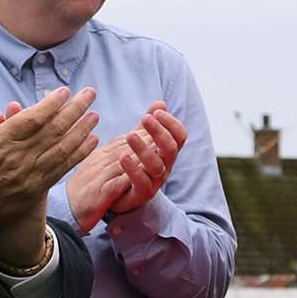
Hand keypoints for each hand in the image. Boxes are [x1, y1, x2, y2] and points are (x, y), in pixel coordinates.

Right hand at [0, 73, 99, 249]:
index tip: (65, 91)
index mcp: (3, 138)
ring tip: (95, 116)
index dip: (51, 104)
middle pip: (54, 129)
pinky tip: (92, 141)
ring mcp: (31, 172)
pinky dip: (79, 154)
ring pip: (62, 148)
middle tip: (91, 94)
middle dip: (75, 109)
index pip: (32, 118)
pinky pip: (63, 167)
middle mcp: (20, 154)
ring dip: (82, 130)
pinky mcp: (38, 186)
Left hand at [65, 104, 187, 230]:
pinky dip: (133, 169)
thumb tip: (161, 102)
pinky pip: (141, 182)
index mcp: (166, 152)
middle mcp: (165, 166)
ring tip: (130, 136)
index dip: (172, 123)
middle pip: (171, 148)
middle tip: (145, 119)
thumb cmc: (132, 165)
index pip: (180, 136)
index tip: (157, 112)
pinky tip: (123, 157)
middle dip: (159, 132)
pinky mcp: (141, 194)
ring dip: (144, 149)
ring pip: (157, 165)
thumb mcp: (141, 141)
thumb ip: (149, 124)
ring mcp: (155, 182)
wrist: (116, 194)